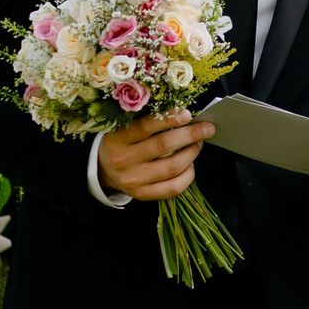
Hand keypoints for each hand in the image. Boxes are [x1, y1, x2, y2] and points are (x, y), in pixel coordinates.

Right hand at [97, 109, 211, 200]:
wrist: (103, 170)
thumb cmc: (121, 142)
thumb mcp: (124, 127)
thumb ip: (149, 121)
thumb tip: (184, 115)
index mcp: (118, 139)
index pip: (145, 127)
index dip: (169, 119)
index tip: (188, 114)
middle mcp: (124, 160)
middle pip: (164, 146)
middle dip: (191, 135)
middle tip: (206, 128)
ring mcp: (134, 180)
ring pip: (173, 167)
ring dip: (192, 153)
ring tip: (198, 144)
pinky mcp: (143, 195)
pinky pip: (173, 188)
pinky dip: (188, 175)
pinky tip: (190, 165)